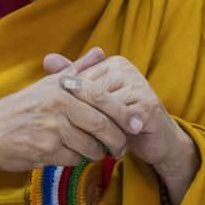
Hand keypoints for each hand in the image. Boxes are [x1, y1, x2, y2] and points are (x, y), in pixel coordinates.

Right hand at [0, 48, 126, 173]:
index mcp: (62, 87)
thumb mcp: (47, 85)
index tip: (138, 125)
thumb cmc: (21, 109)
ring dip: (97, 153)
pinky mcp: (46, 150)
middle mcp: (58, 105)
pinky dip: (77, 160)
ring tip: (97, 152)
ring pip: (90, 146)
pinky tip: (71, 155)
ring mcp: (52, 128)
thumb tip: (101, 51)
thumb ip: (77, 69)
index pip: (103, 100)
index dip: (124, 114)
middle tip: (123, 147)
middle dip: (117, 140)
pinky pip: (74, 159)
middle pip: (101, 126)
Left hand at [50, 55, 194, 179]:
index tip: (65, 119)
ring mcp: (140, 85)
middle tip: (72, 132)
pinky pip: (120, 121)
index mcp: (113, 63)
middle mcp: (127, 69)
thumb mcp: (97, 101)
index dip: (72, 102)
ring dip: (97, 128)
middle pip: (92, 93)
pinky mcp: (149, 105)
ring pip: (105, 108)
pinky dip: (112, 135)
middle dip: (82, 116)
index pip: (82, 80)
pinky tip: (110, 146)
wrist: (157, 139)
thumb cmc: (121, 119)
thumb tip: (47, 58)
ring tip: (91, 142)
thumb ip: (74, 80)